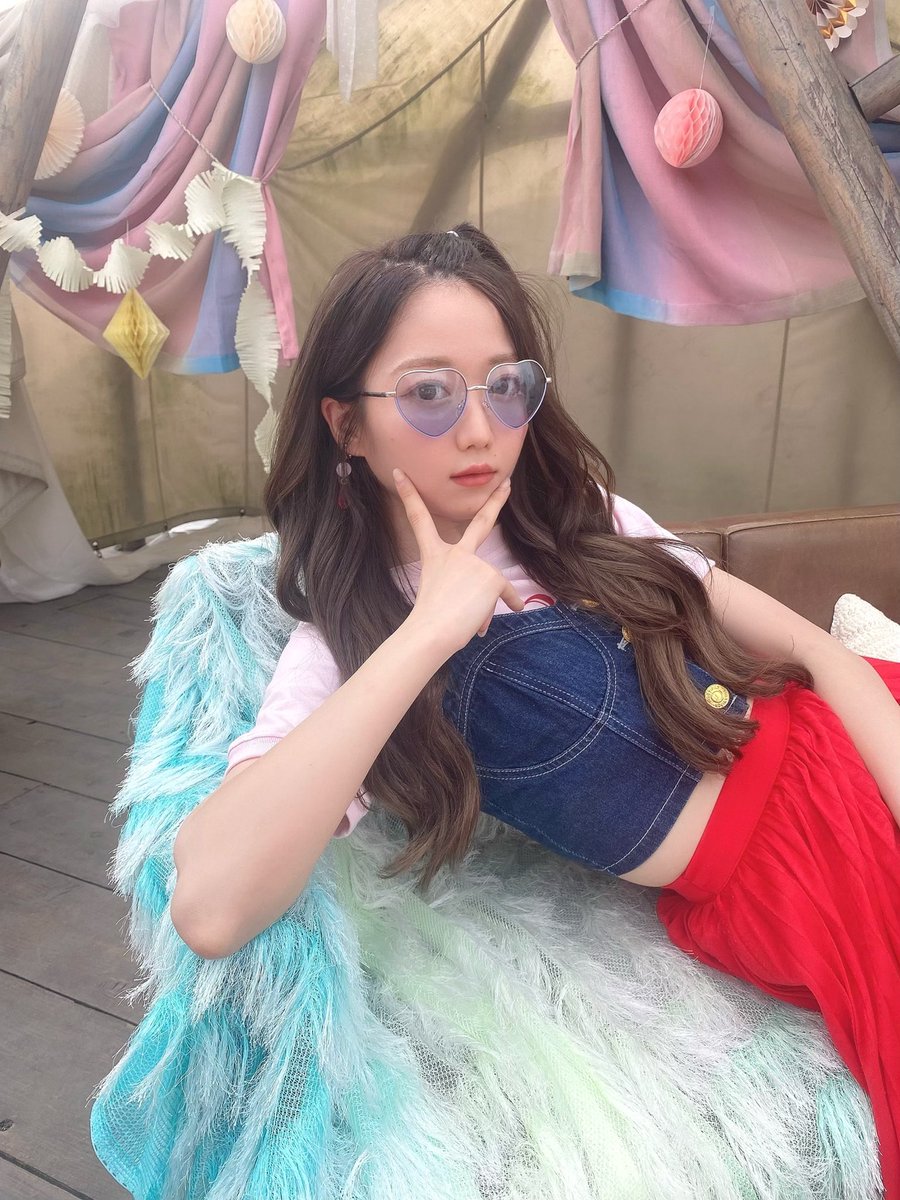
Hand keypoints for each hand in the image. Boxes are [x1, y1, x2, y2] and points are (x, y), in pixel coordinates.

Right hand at [392, 467, 524, 655]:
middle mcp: (455, 553)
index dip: (408, 494)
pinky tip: (492, 620)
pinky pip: (504, 593)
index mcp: (435, 555)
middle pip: (480, 523)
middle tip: (507, 482)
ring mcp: (475, 562)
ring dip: (483, 606)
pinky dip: (506, 605)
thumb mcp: (438, 597)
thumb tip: (481, 619)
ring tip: (466, 620)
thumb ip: (461, 594)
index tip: (400, 473)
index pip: (419, 518)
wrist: (432, 630)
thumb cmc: (428, 620)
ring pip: (490, 584)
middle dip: (495, 501)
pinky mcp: (491, 575)